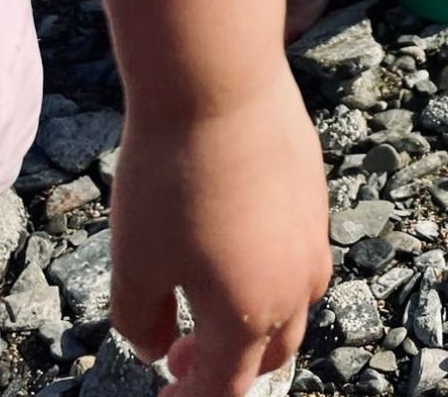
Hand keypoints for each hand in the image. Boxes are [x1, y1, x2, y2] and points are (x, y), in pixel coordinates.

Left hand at [109, 64, 331, 395]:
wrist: (220, 81)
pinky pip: (298, 247)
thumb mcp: (133, 261)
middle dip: (228, 364)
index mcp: (249, 316)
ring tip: (211, 292)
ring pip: (294, 300)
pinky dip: (269, 262)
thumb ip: (139, 322)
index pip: (226, 388)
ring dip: (255, 314)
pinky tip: (231, 229)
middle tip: (182, 352)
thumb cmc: (171, 175)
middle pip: (271, 352)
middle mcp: (296, 283)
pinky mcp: (314, 188)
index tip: (164, 394)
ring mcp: (313, 232)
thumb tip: (157, 345)